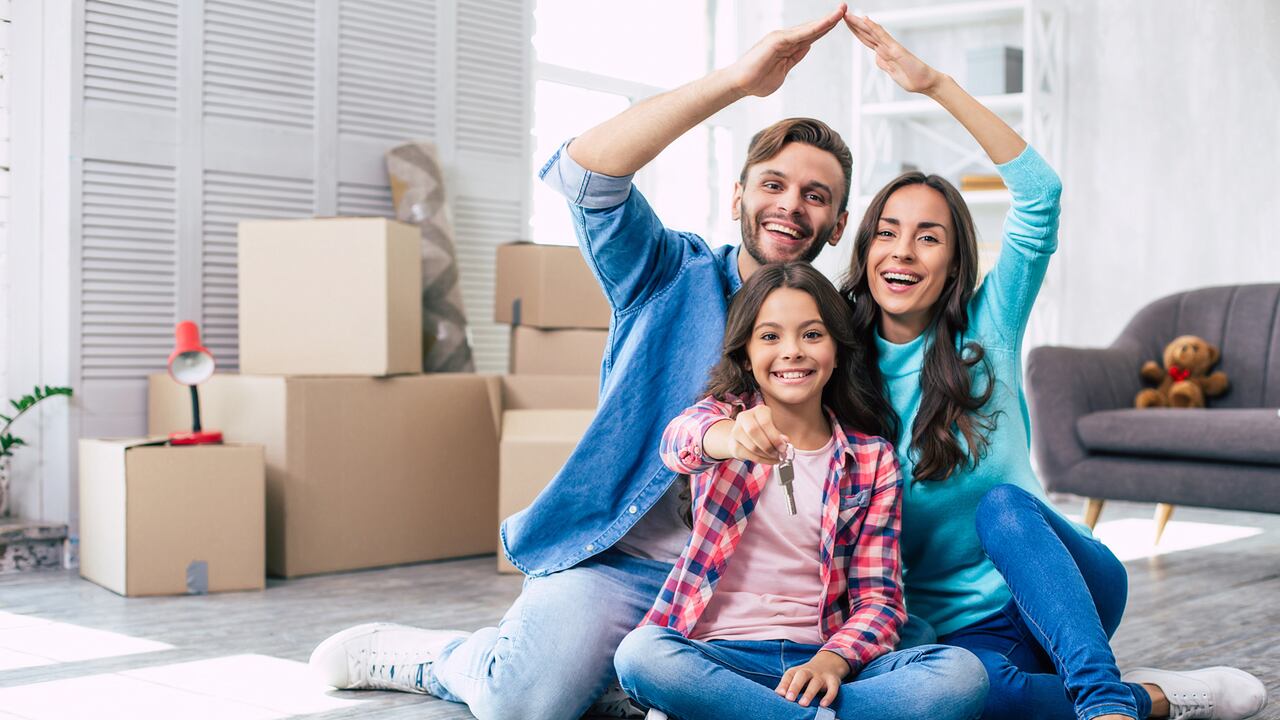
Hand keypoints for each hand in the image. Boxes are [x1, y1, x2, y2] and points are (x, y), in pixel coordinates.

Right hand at [724, 405, 789, 465]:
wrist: (744, 434)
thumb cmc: (763, 430)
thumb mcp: (773, 428)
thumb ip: (778, 435)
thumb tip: (784, 441)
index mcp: (758, 411)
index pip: (764, 422)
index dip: (774, 437)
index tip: (783, 447)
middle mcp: (745, 417)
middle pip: (754, 432)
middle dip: (768, 446)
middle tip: (778, 454)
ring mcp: (736, 431)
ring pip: (752, 446)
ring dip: (766, 455)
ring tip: (775, 457)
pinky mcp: (734, 445)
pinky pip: (749, 455)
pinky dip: (761, 460)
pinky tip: (768, 459)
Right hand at [726, 5, 845, 97]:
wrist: (740, 84)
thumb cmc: (757, 81)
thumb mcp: (783, 71)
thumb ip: (794, 59)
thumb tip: (807, 47)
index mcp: (788, 47)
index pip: (811, 36)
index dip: (825, 28)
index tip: (839, 21)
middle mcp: (786, 39)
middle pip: (813, 29)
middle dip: (830, 19)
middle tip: (845, 8)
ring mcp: (781, 38)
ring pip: (809, 29)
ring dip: (826, 20)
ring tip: (841, 10)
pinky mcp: (777, 41)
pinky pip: (800, 34)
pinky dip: (815, 28)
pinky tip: (827, 22)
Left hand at [775, 650, 849, 707]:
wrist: (828, 663)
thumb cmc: (807, 676)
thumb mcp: (796, 677)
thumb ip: (786, 685)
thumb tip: (777, 695)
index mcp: (798, 671)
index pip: (789, 675)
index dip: (784, 684)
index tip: (779, 694)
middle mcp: (809, 671)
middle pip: (802, 676)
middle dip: (795, 686)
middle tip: (789, 698)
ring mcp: (822, 676)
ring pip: (816, 683)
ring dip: (809, 693)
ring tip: (803, 704)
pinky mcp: (833, 680)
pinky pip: (832, 688)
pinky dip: (829, 696)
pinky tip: (823, 705)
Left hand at [845, 13, 944, 94]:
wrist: (925, 82)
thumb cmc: (912, 78)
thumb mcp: (892, 72)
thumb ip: (884, 64)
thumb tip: (877, 58)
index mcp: (884, 53)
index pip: (867, 39)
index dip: (856, 31)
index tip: (846, 24)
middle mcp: (886, 47)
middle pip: (866, 33)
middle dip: (854, 24)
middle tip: (842, 14)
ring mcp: (890, 47)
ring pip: (872, 32)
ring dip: (859, 23)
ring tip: (848, 15)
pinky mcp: (896, 49)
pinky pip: (882, 36)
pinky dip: (873, 27)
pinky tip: (865, 20)